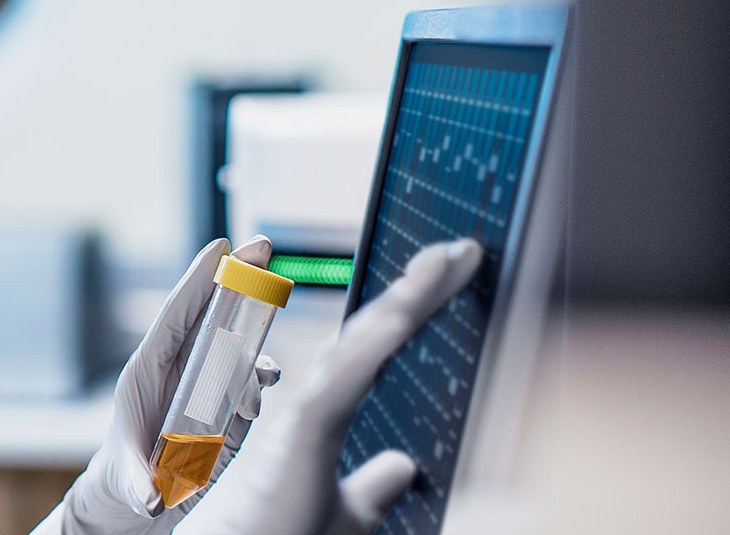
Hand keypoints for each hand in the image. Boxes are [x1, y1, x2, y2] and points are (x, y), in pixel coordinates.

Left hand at [53, 236, 281, 534]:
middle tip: (263, 243)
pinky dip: (264, 378)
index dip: (197, 280)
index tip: (221, 245)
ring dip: (256, 342)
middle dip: (236, 277)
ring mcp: (206, 382)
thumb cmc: (126, 477)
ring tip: (265, 374)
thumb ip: (140, 485)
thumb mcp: (128, 480)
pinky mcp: (228, 404)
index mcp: (148, 369)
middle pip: (210, 313)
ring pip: (237, 345)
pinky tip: (270, 385)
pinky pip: (252, 380)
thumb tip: (151, 501)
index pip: (174, 316)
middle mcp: (180, 367)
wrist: (141, 495)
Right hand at [175, 239, 483, 534]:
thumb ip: (371, 487)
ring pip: (361, 342)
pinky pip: (345, 375)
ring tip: (447, 261)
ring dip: (408, 298)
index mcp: (320, 417)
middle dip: (417, 290)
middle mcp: (309, 403)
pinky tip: (409, 310)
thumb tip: (404, 467)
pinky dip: (376, 340)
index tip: (450, 275)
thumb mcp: (346, 515)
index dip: (411, 311)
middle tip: (460, 250)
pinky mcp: (299, 429)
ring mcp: (301, 411)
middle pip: (371, 333)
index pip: (373, 351)